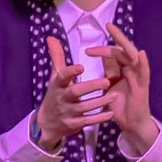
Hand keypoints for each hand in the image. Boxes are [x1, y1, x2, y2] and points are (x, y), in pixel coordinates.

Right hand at [33, 36, 108, 151]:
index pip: (62, 77)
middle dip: (90, 87)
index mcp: (57, 85)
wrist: (47, 123)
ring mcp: (67, 113)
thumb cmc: (55, 95)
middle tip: (106, 81)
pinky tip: (110, 113)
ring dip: (100, 101)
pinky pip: (87, 121)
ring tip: (115, 95)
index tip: (81, 66)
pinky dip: (99, 118)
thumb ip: (57, 58)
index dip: (70, 72)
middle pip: (75, 92)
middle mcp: (61, 98)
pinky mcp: (73, 124)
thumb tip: (51, 37)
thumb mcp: (54, 77)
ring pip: (84, 107)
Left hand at [85, 21, 156, 154]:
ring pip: (134, 56)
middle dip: (117, 37)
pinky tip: (141, 54)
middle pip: (124, 50)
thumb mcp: (109, 86)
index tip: (87, 49)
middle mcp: (131, 70)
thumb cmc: (120, 105)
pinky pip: (145, 72)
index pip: (113, 54)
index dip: (102, 49)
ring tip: (118, 33)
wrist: (130, 123)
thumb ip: (108, 71)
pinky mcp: (144, 86)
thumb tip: (101, 55)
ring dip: (126, 44)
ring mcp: (138, 76)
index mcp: (122, 70)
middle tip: (108, 25)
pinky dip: (143, 62)